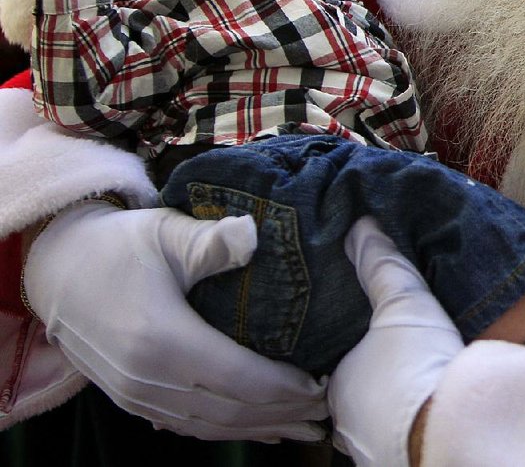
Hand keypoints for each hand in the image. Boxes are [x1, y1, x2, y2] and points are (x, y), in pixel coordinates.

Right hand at [23, 200, 327, 441]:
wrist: (59, 269)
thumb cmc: (120, 245)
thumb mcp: (166, 233)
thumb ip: (212, 240)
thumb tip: (253, 233)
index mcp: (162, 339)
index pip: (238, 377)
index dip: (283, 388)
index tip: (322, 386)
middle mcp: (149, 379)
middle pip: (230, 410)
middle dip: (283, 415)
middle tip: (325, 414)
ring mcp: (137, 395)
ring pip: (210, 426)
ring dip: (259, 429)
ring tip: (302, 429)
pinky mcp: (132, 398)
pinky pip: (187, 426)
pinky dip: (227, 430)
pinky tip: (255, 429)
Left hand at [328, 217, 463, 465]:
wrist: (456, 429)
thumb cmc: (417, 365)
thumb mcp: (401, 302)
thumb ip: (380, 266)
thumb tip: (360, 226)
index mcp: (337, 390)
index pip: (339, 366)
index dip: (359, 351)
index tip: (379, 339)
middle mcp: (350, 428)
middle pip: (361, 397)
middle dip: (378, 381)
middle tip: (403, 359)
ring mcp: (378, 454)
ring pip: (384, 422)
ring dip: (399, 405)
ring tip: (424, 381)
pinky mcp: (413, 465)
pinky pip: (409, 438)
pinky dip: (420, 423)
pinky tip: (438, 407)